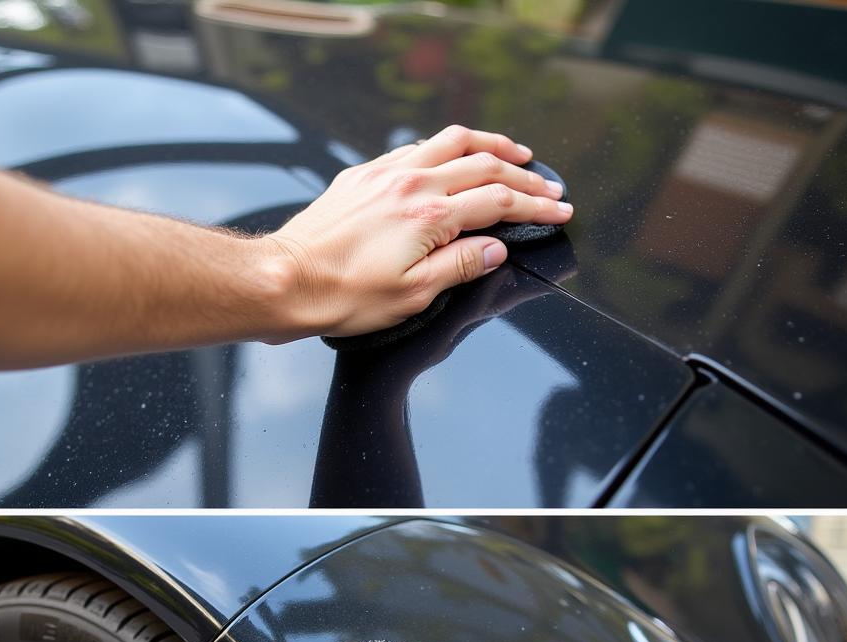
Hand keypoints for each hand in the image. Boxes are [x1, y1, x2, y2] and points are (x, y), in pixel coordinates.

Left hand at [265, 125, 572, 337]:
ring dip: (489, 144)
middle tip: (549, 186)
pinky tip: (452, 156)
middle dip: (524, 175)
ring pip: (450, 141)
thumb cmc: (344, 296)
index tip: (559, 210)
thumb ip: (460, 266)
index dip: (535, 206)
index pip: (498, 202)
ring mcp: (384, 173)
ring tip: (514, 152)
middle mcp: (411, 183)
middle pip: (484, 165)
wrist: (286, 281)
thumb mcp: (413, 295)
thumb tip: (496, 250)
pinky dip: (444, 147)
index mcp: (430, 217)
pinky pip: (414, 147)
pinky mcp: (362, 175)